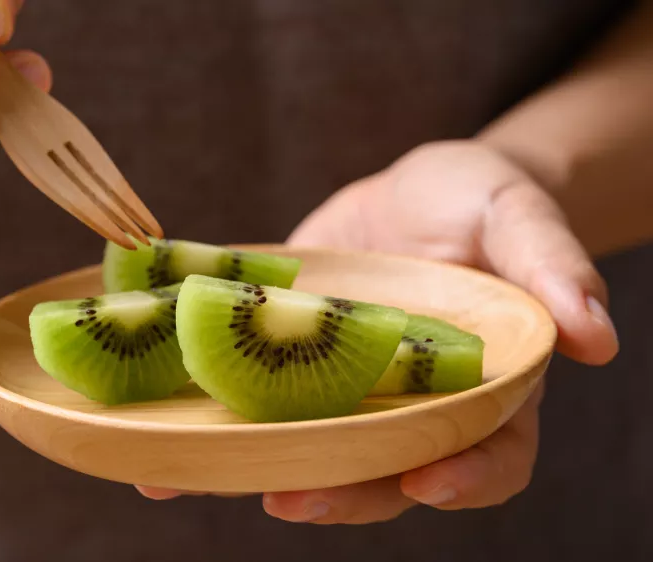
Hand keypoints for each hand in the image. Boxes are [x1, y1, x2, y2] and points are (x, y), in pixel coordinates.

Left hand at [136, 140, 618, 523]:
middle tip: (288, 497)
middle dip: (340, 492)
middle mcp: (405, 411)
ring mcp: (340, 398)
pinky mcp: (284, 373)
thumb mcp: (516, 215)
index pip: (488, 454)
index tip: (428, 480)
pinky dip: (203, 435)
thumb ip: (553, 266)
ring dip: (249, 473)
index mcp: (479, 391)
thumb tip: (598, 339)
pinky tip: (151, 449)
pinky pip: (248, 414)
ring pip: (305, 455)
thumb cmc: (475, 204)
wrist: (408, 195)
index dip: (464, 477)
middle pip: (383, 474)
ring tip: (189, 479)